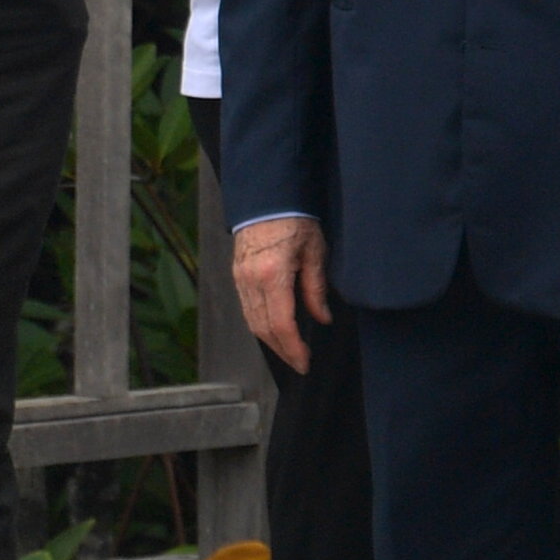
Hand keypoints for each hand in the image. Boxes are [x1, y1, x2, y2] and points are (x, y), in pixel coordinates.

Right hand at [235, 216, 332, 377]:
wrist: (267, 196)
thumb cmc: (295, 218)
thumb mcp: (315, 251)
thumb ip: (316, 288)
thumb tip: (322, 318)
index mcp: (273, 275)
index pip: (281, 324)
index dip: (293, 348)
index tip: (305, 362)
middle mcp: (251, 280)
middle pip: (263, 329)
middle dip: (282, 351)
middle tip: (300, 363)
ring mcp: (240, 278)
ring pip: (252, 322)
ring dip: (271, 341)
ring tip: (289, 351)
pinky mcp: (237, 275)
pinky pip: (247, 308)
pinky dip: (261, 325)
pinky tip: (275, 330)